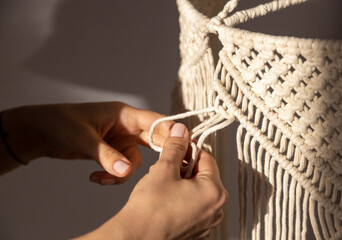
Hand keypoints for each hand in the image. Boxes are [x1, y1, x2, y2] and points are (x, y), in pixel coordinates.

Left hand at [1, 102, 171, 183]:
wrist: (41, 132)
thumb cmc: (60, 123)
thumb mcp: (84, 138)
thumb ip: (107, 155)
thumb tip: (126, 170)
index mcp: (125, 115)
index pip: (157, 121)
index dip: (171, 134)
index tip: (181, 149)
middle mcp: (127, 127)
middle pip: (153, 141)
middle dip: (156, 157)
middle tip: (162, 172)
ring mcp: (120, 140)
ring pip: (136, 160)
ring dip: (123, 173)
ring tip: (102, 178)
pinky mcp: (112, 153)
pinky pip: (123, 167)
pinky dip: (113, 176)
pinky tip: (95, 177)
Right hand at [85, 123, 227, 238]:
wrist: (135, 237)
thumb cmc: (150, 208)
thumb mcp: (164, 168)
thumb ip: (176, 147)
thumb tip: (181, 132)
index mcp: (215, 192)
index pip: (207, 158)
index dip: (190, 148)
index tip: (178, 144)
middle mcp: (216, 210)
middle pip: (203, 175)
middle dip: (184, 166)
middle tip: (166, 163)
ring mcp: (206, 223)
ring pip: (196, 190)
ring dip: (181, 181)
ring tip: (162, 180)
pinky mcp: (195, 231)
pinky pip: (192, 206)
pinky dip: (181, 197)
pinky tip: (164, 196)